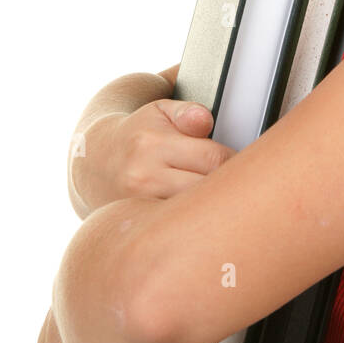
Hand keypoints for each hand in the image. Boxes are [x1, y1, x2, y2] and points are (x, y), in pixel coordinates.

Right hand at [71, 97, 234, 211]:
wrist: (96, 162)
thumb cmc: (139, 134)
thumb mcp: (159, 111)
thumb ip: (186, 111)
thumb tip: (204, 120)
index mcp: (152, 144)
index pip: (214, 159)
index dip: (237, 162)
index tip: (247, 164)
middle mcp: (143, 178)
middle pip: (207, 190)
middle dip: (228, 188)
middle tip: (242, 185)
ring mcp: (139, 206)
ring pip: (195, 214)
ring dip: (213, 210)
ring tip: (222, 201)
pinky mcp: (139, 225)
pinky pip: (177, 231)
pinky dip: (193, 225)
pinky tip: (199, 220)